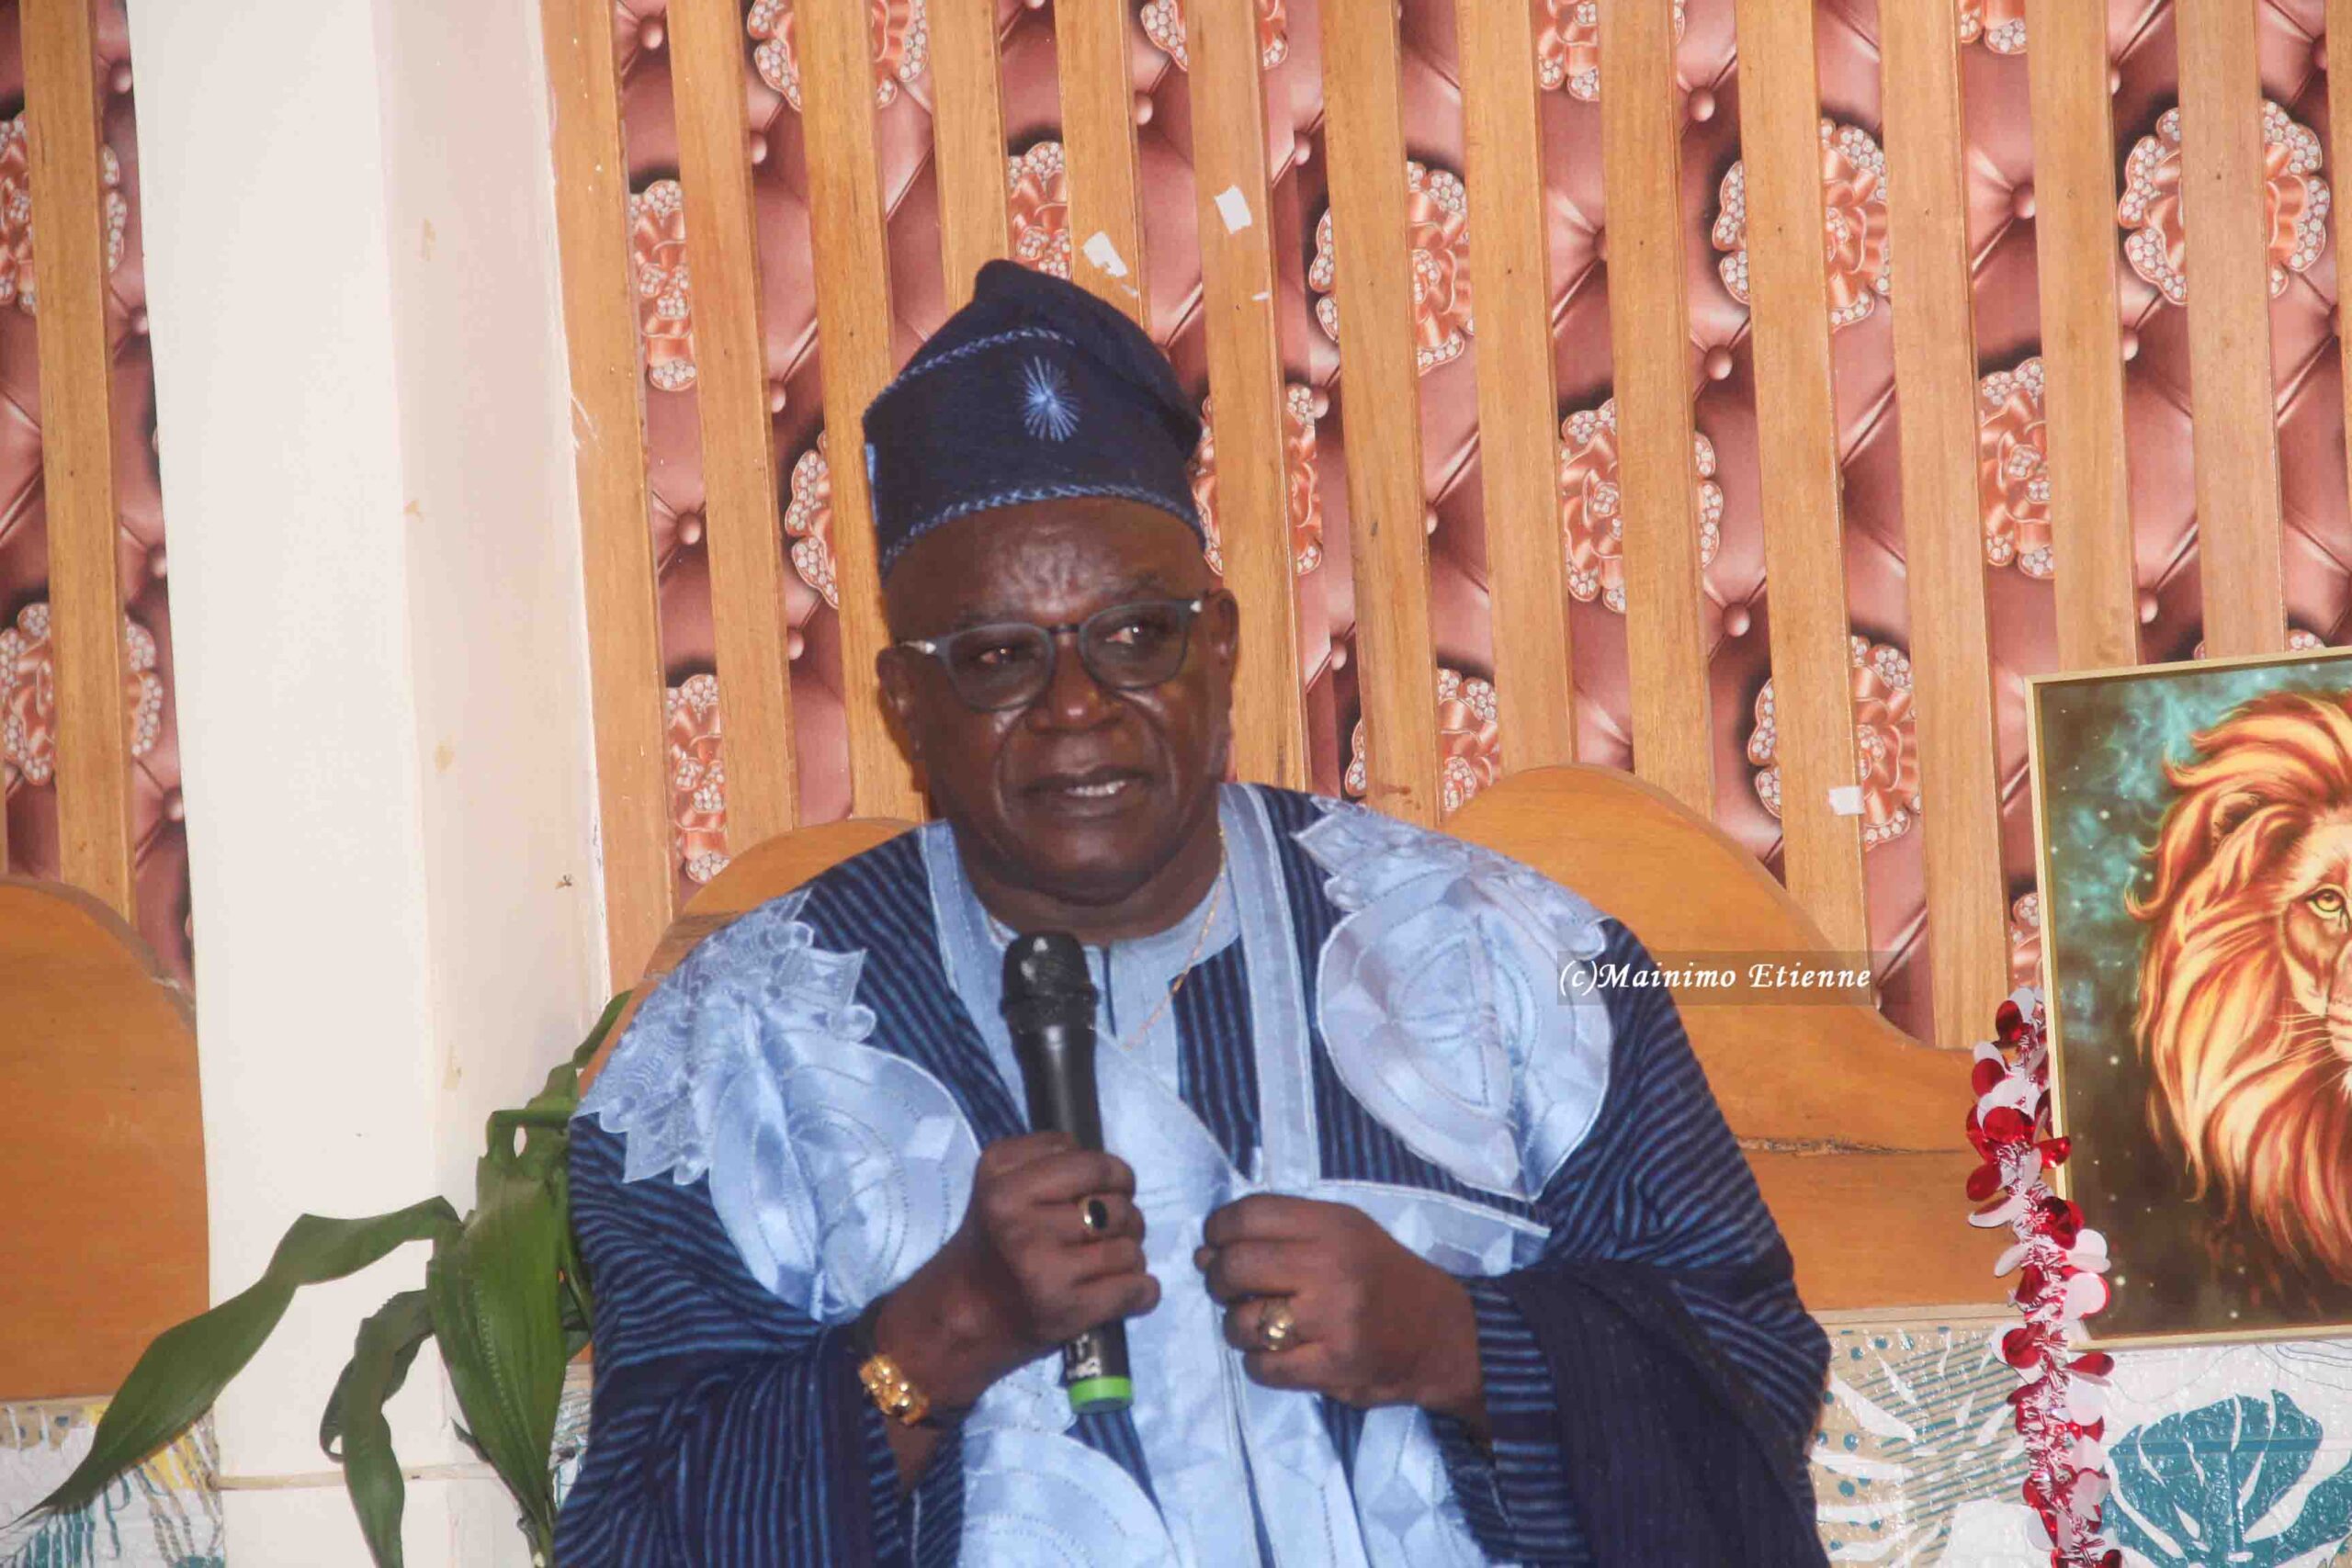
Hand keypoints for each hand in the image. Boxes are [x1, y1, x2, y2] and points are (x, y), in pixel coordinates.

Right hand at [874, 1132, 1158, 1412]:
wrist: (956, 1321)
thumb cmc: (991, 1251)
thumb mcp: (1000, 1188)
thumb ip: (1052, 1167)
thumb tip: (1117, 1174)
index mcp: (1000, 1178)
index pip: (1090, 1159)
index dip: (1109, 1175)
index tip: (1101, 1192)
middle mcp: (1018, 1217)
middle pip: (1116, 1202)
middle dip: (1125, 1216)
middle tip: (1104, 1234)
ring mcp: (1043, 1264)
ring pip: (1130, 1247)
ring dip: (1129, 1257)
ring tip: (1104, 1266)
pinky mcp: (1066, 1308)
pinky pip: (1137, 1288)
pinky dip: (1143, 1292)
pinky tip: (1124, 1292)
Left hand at [1197, 1195, 1484, 1431]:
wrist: (1442, 1334)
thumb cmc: (1381, 1277)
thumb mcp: (1343, 1234)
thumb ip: (1278, 1236)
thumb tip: (1203, 1255)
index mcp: (1333, 1224)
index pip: (1248, 1215)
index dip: (1218, 1231)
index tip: (1217, 1246)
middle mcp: (1332, 1266)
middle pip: (1237, 1266)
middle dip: (1219, 1280)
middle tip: (1231, 1290)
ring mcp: (1333, 1318)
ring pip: (1243, 1322)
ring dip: (1236, 1327)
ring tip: (1258, 1326)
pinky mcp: (1335, 1366)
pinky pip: (1263, 1367)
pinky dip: (1258, 1364)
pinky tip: (1276, 1355)